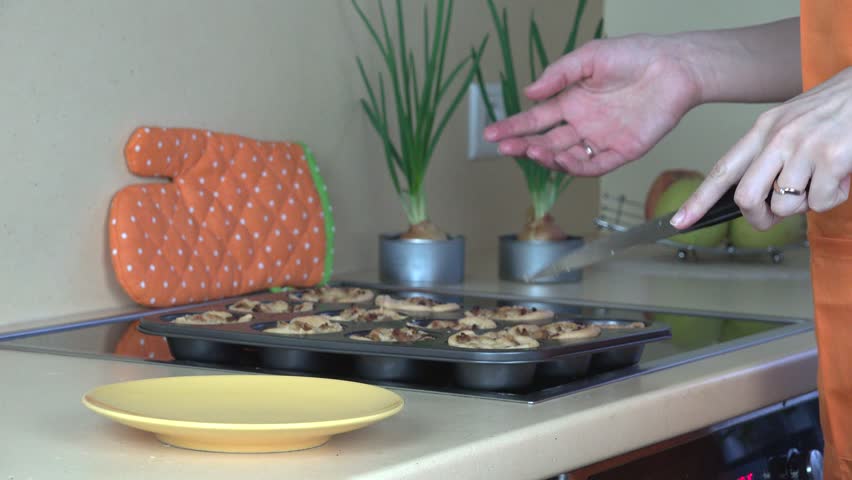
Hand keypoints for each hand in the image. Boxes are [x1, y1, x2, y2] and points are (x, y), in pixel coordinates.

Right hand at [483, 34, 702, 175]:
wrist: (674, 67)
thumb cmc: (635, 55)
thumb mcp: (590, 57)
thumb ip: (559, 74)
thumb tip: (529, 91)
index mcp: (572, 102)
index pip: (536, 119)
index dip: (513, 127)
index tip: (491, 134)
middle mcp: (583, 124)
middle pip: (546, 141)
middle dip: (523, 145)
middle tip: (504, 147)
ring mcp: (601, 139)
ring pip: (567, 157)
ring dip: (547, 157)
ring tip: (533, 150)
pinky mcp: (622, 151)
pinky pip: (595, 166)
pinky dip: (576, 167)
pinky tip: (560, 161)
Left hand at [672, 67, 851, 230]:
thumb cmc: (839, 109)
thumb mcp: (794, 123)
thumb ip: (771, 156)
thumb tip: (762, 201)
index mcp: (764, 129)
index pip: (722, 170)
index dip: (698, 200)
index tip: (679, 222)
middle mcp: (778, 137)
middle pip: (746, 197)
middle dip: (759, 217)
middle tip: (777, 214)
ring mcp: (804, 147)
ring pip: (785, 204)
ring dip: (805, 205)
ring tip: (823, 180)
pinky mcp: (832, 158)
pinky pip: (821, 202)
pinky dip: (834, 198)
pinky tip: (843, 176)